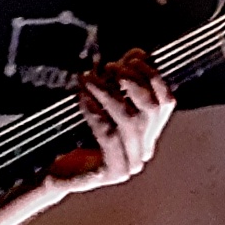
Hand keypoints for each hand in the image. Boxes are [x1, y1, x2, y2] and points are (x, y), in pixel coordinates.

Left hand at [49, 49, 174, 194]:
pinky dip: (97, 113)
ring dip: (109, 93)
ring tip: (88, 79)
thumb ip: (122, 79)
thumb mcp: (103, 101)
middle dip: (132, 82)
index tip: (132, 58)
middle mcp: (144, 148)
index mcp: (149, 133)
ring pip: (130, 120)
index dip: (153, 76)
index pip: (166, 101)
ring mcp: (131, 163)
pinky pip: (109, 136)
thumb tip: (137, 52)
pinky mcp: (113, 171)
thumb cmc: (78, 134)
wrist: (57, 172)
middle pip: (151, 108)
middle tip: (110, 67)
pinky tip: (83, 99)